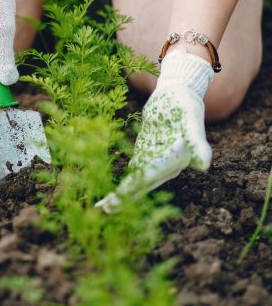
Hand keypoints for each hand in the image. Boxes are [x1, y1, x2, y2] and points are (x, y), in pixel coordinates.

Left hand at [96, 49, 213, 212]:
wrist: (178, 93)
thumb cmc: (185, 105)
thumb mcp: (191, 120)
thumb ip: (197, 142)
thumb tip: (203, 165)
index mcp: (175, 160)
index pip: (149, 177)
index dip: (133, 189)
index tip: (116, 200)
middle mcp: (165, 165)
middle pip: (141, 184)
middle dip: (123, 198)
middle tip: (102, 211)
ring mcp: (154, 159)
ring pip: (136, 181)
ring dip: (121, 195)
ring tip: (102, 208)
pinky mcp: (146, 152)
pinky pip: (133, 170)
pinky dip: (123, 181)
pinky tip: (110, 191)